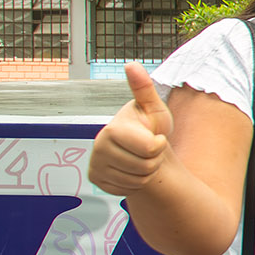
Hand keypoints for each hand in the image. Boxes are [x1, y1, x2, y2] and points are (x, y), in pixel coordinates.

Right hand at [88, 63, 174, 194]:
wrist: (140, 149)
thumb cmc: (149, 126)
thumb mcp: (153, 107)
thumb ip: (143, 88)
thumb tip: (131, 64)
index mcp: (112, 129)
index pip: (149, 148)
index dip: (158, 145)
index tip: (155, 136)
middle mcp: (98, 147)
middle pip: (145, 167)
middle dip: (154, 159)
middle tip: (147, 149)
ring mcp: (95, 165)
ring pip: (137, 180)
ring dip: (146, 171)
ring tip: (140, 157)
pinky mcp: (96, 179)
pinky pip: (126, 190)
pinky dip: (135, 182)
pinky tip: (131, 168)